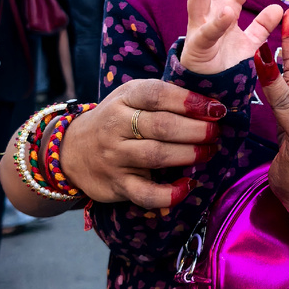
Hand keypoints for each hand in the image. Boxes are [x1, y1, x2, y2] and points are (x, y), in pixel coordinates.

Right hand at [58, 79, 227, 207]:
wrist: (72, 150)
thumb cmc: (117, 121)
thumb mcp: (131, 98)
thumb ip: (164, 98)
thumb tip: (212, 105)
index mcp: (124, 98)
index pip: (157, 94)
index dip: (189, 100)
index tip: (216, 108)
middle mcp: (116, 126)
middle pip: (161, 126)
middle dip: (196, 130)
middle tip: (216, 132)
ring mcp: (115, 157)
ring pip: (156, 156)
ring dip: (189, 155)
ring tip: (209, 151)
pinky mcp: (117, 185)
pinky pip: (145, 193)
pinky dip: (170, 194)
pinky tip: (188, 185)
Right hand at [181, 0, 283, 75]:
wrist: (206, 93)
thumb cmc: (223, 65)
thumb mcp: (248, 44)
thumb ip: (261, 26)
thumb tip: (278, 8)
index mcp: (222, 10)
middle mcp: (208, 13)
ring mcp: (200, 27)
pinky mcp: (198, 48)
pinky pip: (209, 34)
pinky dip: (217, 23)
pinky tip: (224, 11)